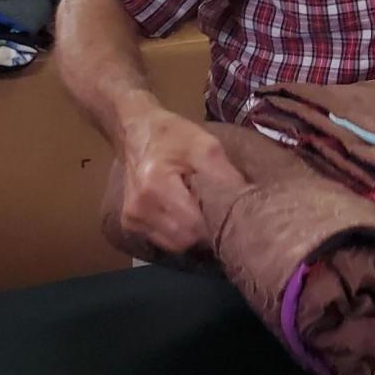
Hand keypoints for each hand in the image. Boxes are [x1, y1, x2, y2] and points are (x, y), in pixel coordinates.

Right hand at [101, 106, 246, 258]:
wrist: (135, 130)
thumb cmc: (173, 136)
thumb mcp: (205, 145)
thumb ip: (224, 176)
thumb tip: (245, 205)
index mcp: (156, 185)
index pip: (195, 225)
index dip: (216, 222)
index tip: (229, 212)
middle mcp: (139, 207)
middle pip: (185, 239)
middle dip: (206, 229)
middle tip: (216, 210)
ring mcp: (132, 218)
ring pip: (175, 244)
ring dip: (192, 232)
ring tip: (199, 207)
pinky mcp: (130, 223)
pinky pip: (163, 240)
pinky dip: (177, 231)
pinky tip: (183, 211)